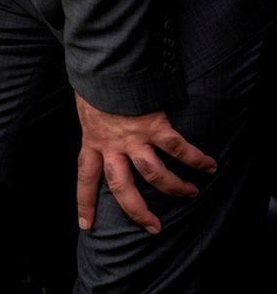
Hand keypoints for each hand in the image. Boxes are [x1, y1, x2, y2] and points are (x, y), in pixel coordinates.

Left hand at [74, 92, 215, 233]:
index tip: (85, 225)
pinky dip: (195, 158)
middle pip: (122, 187)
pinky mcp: (154, 126)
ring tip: (190, 193)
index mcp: (92, 141)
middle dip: (137, 211)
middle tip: (153, 226)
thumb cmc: (95, 85)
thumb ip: (94, 124)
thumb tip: (97, 124)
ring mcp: (133, 138)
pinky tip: (208, 165)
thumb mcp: (86, 108)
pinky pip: (177, 148)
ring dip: (174, 187)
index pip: (85, 177)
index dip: (84, 202)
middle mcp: (112, 146)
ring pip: (154, 174)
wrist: (105, 67)